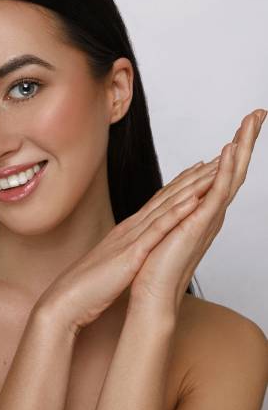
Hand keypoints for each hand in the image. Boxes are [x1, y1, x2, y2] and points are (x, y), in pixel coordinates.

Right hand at [35, 156, 222, 335]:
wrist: (66, 299)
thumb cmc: (88, 286)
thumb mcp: (114, 264)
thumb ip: (128, 252)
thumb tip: (140, 252)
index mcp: (128, 232)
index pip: (159, 202)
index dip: (180, 184)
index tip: (199, 170)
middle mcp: (131, 228)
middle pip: (167, 197)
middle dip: (192, 178)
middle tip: (217, 159)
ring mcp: (131, 238)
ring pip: (166, 207)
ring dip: (191, 188)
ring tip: (213, 171)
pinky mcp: (132, 253)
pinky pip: (158, 230)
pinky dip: (176, 214)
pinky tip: (193, 201)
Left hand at [127, 109, 265, 317]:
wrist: (151, 295)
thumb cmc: (156, 265)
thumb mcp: (169, 225)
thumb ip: (182, 208)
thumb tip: (187, 189)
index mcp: (203, 212)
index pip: (222, 174)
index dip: (234, 149)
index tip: (243, 126)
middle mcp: (211, 213)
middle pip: (233, 170)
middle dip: (245, 141)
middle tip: (258, 114)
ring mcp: (207, 219)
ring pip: (231, 176)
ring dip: (241, 148)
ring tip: (252, 122)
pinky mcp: (199, 225)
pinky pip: (216, 193)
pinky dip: (225, 171)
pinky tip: (230, 150)